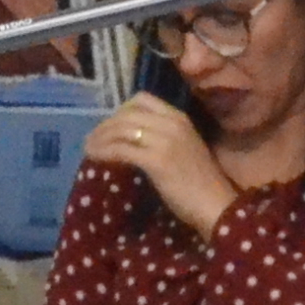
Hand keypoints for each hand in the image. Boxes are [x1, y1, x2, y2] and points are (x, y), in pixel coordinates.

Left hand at [85, 93, 235, 239]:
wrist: (216, 204)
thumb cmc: (201, 182)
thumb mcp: (184, 148)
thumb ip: (163, 137)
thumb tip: (133, 138)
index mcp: (179, 118)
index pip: (142, 99)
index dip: (120, 110)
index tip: (110, 124)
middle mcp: (172, 123)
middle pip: (127, 114)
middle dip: (105, 125)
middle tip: (92, 138)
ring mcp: (164, 140)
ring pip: (121, 130)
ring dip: (100, 138)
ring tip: (88, 148)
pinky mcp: (156, 160)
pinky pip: (121, 149)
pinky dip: (104, 152)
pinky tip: (95, 158)